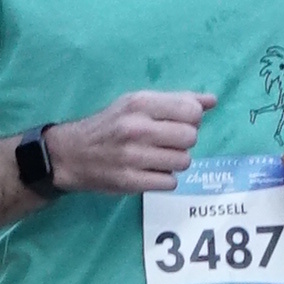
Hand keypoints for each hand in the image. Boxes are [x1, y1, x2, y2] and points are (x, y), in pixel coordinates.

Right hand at [47, 92, 213, 194]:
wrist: (71, 154)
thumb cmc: (110, 125)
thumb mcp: (136, 103)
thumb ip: (175, 100)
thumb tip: (212, 101)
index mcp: (140, 103)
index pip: (191, 111)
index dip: (192, 118)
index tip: (178, 122)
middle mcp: (136, 128)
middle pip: (191, 137)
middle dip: (184, 141)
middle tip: (168, 142)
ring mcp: (133, 157)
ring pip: (183, 162)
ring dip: (176, 161)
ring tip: (159, 157)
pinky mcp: (130, 182)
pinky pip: (169, 182)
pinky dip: (164, 179)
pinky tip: (150, 172)